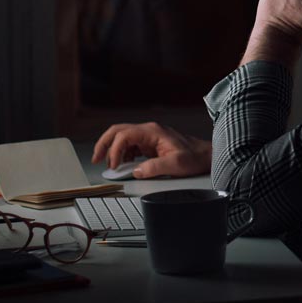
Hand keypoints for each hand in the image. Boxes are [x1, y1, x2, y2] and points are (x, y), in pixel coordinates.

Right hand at [91, 122, 211, 178]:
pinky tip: (123, 165)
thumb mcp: (176, 165)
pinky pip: (130, 146)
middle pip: (118, 131)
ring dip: (112, 150)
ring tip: (108, 165)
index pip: (125, 135)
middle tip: (96, 158)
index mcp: (152, 131)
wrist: (205, 155)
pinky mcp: (149, 143)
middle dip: (104, 144)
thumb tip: (136, 171)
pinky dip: (122, 154)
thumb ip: (154, 168)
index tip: (114, 166)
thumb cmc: (194, 157)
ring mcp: (148, 136)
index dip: (114, 150)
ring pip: (121, 137)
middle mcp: (148, 131)